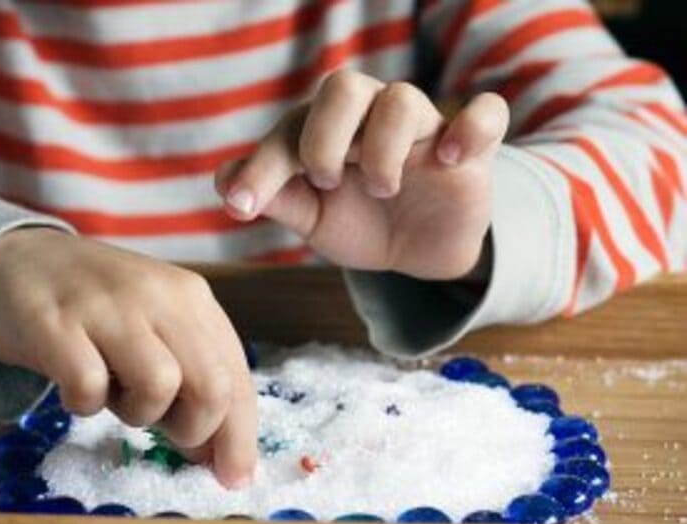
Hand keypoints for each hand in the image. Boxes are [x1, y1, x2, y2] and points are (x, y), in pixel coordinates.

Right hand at [0, 229, 256, 488]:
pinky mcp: (54, 322)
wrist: (23, 261)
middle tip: (165, 429)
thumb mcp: (160, 336)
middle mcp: (160, 296)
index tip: (235, 479)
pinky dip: (85, 403)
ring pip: (159, 385)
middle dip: (196, 429)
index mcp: (194, 300)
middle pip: (213, 386)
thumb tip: (214, 457)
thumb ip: (193, 386)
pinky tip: (75, 386)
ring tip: (114, 394)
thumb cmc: (102, 313)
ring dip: (138, 412)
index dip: (240, 438)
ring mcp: (108, 306)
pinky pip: (89, 386)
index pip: (237, 378)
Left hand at [216, 72, 508, 279]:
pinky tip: (447, 158)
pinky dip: (471, 128)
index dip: (262, 166)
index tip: (241, 207)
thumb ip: (276, 198)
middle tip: (326, 182)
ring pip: (402, 100)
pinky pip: (487, 114)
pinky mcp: (470, 148)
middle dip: (325, 139)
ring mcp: (423, 129)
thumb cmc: (362, 224)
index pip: (291, 130)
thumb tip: (221, 181)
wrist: (417, 251)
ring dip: (381, 149)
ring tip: (381, 190)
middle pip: (345, 87)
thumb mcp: (314, 218)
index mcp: (330, 131)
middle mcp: (372, 119)